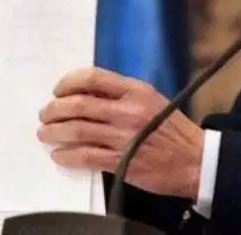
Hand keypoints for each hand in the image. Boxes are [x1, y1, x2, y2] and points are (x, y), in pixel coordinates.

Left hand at [38, 68, 203, 199]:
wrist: (195, 161)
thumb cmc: (173, 130)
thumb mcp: (153, 100)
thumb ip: (123, 94)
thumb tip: (87, 93)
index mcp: (136, 91)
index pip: (93, 78)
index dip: (68, 82)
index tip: (57, 90)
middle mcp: (128, 111)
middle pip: (78, 104)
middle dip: (54, 109)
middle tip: (45, 114)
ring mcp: (123, 137)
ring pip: (76, 130)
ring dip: (54, 132)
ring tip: (45, 133)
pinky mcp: (120, 161)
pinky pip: (84, 156)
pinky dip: (66, 155)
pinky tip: (59, 155)